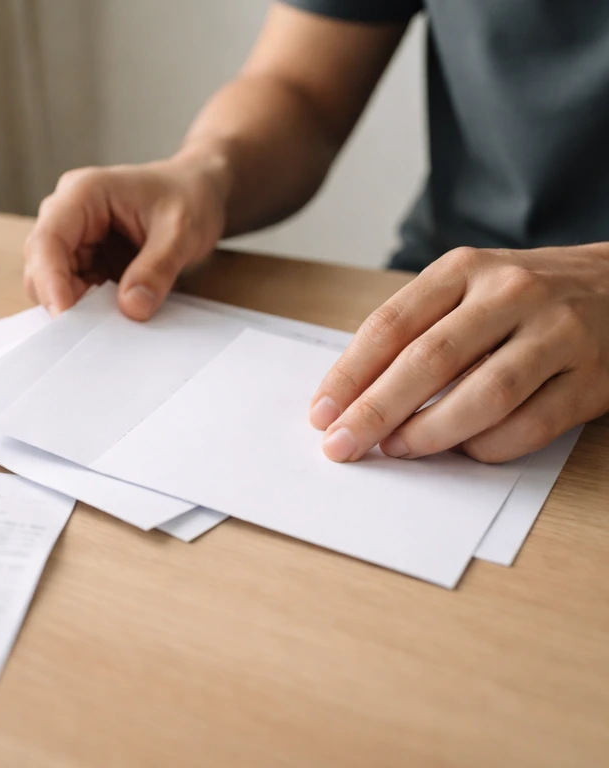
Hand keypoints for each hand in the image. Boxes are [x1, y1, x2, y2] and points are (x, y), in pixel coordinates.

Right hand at [23, 152, 228, 319]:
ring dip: (76, 306)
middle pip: (41, 264)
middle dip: (61, 298)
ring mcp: (75, 238)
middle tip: (89, 331)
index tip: (64, 316)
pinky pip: (74, 289)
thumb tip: (131, 308)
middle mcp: (68, 214)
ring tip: (109, 322)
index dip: (50, 280)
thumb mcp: (182, 232)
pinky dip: (88, 309)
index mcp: (83, 193)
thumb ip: (157, 268)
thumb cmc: (188, 197)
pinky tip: (112, 316)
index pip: (48, 239)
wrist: (200, 192)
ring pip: (53, 282)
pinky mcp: (85, 259)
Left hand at [309, 245, 608, 462]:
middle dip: (375, 410)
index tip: (321, 413)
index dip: (349, 374)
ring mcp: (558, 334)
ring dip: (429, 433)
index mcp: (465, 269)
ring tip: (396, 449)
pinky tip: (462, 451)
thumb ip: (417, 331)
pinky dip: (487, 446)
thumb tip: (354, 395)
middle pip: (429, 360)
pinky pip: (530, 425)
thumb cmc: (525, 298)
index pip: (392, 325)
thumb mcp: (467, 289)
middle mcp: (511, 293)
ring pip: (482, 395)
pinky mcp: (593, 378)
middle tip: (342, 445)